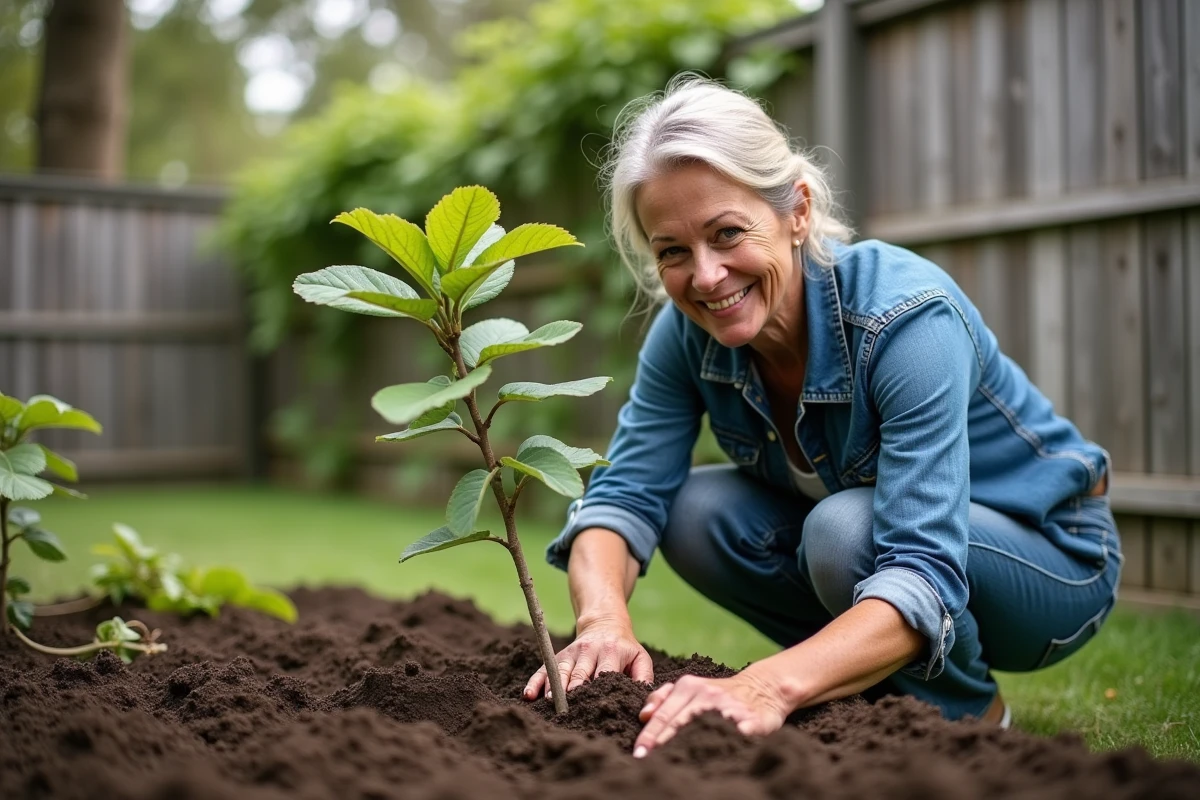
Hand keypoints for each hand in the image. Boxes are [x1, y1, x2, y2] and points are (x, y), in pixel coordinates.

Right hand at [523, 618, 653, 698]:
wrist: (605, 623)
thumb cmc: (625, 648)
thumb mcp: (640, 658)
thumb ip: (644, 678)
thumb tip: (645, 702)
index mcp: (611, 652)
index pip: (603, 673)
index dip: (597, 689)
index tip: (593, 706)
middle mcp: (589, 651)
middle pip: (579, 673)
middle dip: (573, 691)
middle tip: (568, 711)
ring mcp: (572, 652)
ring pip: (560, 670)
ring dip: (554, 687)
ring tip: (550, 703)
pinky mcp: (560, 655)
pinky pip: (544, 668)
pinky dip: (535, 681)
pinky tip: (528, 695)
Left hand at [632, 672, 788, 757]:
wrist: (762, 688)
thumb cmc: (718, 694)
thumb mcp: (690, 688)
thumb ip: (664, 698)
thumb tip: (644, 714)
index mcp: (688, 686)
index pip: (664, 713)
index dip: (650, 735)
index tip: (639, 753)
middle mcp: (706, 694)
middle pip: (678, 721)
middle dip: (661, 742)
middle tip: (647, 760)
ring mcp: (728, 706)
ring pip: (702, 727)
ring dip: (685, 744)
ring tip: (671, 761)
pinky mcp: (750, 719)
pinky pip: (734, 732)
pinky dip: (723, 741)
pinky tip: (710, 756)